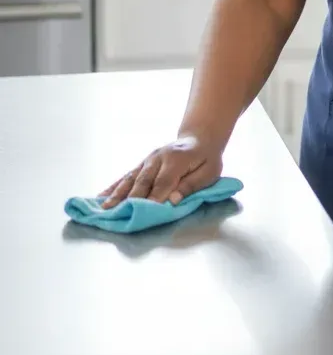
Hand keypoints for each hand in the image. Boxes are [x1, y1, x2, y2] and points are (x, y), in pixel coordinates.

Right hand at [100, 134, 223, 207]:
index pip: (163, 182)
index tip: (146, 213)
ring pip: (130, 179)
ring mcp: (147, 161)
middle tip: (118, 215)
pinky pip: (126, 176)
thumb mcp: (209, 172)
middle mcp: (157, 159)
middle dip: (131, 199)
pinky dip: (113, 187)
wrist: (198, 138)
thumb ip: (192, 185)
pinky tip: (101, 197)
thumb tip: (174, 199)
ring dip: (117, 195)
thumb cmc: (206, 159)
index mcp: (176, 159)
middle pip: (143, 181)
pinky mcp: (141, 164)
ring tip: (104, 208)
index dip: (155, 198)